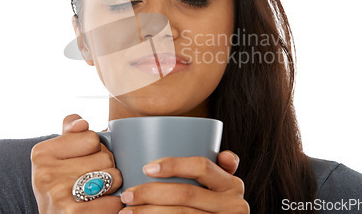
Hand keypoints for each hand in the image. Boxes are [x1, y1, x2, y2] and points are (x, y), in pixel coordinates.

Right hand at [31, 114, 123, 212]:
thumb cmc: (62, 187)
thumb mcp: (58, 157)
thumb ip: (70, 133)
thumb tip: (82, 124)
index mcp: (42, 153)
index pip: (92, 138)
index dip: (95, 151)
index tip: (83, 164)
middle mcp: (45, 173)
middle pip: (105, 157)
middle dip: (106, 169)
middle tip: (93, 182)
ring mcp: (58, 195)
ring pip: (113, 177)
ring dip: (112, 187)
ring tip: (97, 194)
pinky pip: (114, 201)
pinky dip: (113, 205)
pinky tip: (99, 207)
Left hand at [118, 153, 248, 212]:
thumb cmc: (214, 210)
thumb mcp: (221, 190)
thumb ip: (217, 170)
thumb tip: (223, 154)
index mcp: (232, 184)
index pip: (201, 166)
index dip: (173, 165)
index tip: (146, 168)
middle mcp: (235, 205)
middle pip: (186, 193)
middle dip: (151, 193)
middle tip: (127, 195)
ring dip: (147, 213)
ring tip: (126, 213)